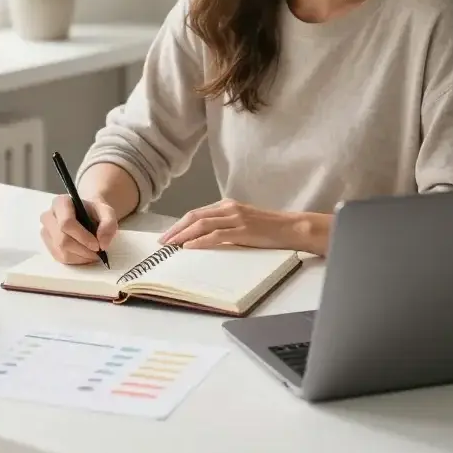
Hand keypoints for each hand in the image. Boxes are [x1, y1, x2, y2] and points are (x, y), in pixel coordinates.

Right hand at [40, 195, 117, 264]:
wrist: (87, 215)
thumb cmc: (95, 212)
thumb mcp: (107, 212)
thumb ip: (108, 223)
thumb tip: (102, 242)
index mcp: (61, 203)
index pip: (66, 223)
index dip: (82, 237)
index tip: (97, 245)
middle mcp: (48, 216)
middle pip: (62, 239)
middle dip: (82, 249)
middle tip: (97, 253)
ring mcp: (46, 231)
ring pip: (60, 251)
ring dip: (80, 256)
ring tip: (93, 253)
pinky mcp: (48, 244)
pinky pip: (59, 258)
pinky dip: (75, 260)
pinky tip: (85, 255)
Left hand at [159, 199, 332, 255]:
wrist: (291, 228)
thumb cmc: (268, 228)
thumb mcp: (243, 222)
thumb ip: (225, 226)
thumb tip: (202, 239)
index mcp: (227, 205)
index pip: (196, 213)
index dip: (179, 225)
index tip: (166, 236)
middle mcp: (229, 208)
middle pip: (194, 216)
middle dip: (175, 230)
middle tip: (161, 243)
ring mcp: (236, 218)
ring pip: (202, 225)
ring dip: (183, 236)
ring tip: (170, 246)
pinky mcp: (243, 230)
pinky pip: (216, 236)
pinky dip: (200, 241)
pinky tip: (189, 248)